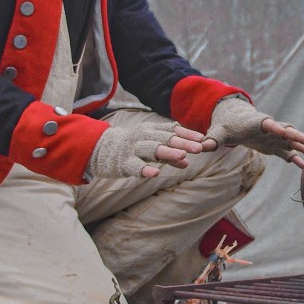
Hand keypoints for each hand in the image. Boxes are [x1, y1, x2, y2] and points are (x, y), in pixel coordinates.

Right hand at [89, 121, 204, 178]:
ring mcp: (133, 149)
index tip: (202, 139)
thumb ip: (169, 155)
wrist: (101, 149)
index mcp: (150, 130)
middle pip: (165, 139)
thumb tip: (187, 163)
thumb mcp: (151, 147)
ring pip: (152, 150)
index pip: (171, 130)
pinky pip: (136, 166)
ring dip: (168, 153)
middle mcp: (143, 136)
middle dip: (183, 143)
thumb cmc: (132, 148)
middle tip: (199, 148)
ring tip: (182, 156)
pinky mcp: (124, 163)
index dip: (187, 134)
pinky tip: (155, 173)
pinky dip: (145, 169)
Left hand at [203, 97, 303, 167]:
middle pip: (285, 130)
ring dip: (300, 147)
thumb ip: (211, 139)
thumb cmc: (226, 124)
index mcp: (256, 122)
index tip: (285, 131)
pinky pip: (287, 153)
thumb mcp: (218, 131)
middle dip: (296, 136)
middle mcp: (269, 128)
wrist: (234, 119)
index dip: (276, 127)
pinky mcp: (274, 146)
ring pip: (290, 141)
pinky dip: (295, 159)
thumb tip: (201, 148)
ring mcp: (273, 137)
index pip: (268, 123)